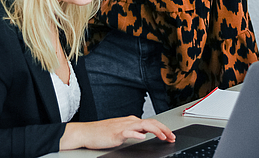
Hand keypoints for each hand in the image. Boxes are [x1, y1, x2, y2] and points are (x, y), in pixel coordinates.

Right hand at [60, 116, 175, 149]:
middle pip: (150, 123)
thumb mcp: (122, 131)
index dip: (163, 129)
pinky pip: (127, 132)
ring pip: (142, 125)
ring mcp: (122, 126)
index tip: (170, 136)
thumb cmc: (102, 133)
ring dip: (155, 130)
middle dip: (164, 129)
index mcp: (131, 121)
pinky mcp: (115, 133)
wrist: (86, 132)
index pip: (151, 123)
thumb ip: (134, 131)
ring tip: (163, 136)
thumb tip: (144, 133)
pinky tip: (142, 137)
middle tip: (172, 137)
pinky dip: (136, 134)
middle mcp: (129, 121)